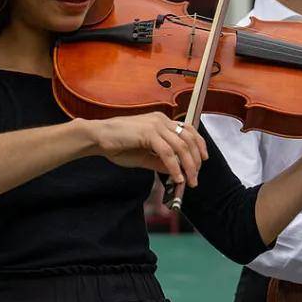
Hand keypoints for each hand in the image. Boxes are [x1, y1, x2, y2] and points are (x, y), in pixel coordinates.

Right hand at [86, 113, 207, 186]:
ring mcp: (155, 125)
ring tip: (188, 181)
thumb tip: (176, 171)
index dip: (199, 145)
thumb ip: (160, 161)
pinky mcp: (148, 133)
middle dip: (195, 160)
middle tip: (195, 178)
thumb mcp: (143, 155)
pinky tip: (176, 178)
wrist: (98, 137)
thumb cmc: (117, 145)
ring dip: (187, 166)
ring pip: (181, 146)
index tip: (203, 160)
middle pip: (188, 139)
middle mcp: (161, 120)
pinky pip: (167, 152)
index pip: (188, 130)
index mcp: (161, 121)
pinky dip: (174, 167)